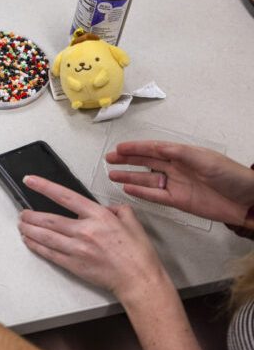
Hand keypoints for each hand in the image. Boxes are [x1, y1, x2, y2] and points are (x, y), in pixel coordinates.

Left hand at [18, 175, 166, 302]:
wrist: (138, 280)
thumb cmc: (137, 254)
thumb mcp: (132, 221)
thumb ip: (116, 209)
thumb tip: (105, 207)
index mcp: (98, 216)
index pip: (64, 196)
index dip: (44, 186)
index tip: (30, 180)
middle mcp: (84, 231)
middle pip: (48, 219)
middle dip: (30, 215)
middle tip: (22, 212)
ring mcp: (77, 249)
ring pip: (44, 236)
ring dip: (29, 230)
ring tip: (22, 225)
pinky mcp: (73, 265)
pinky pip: (48, 253)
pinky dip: (36, 246)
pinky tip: (29, 241)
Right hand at [106, 141, 253, 225]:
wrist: (248, 201)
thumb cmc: (233, 177)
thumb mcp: (207, 161)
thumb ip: (182, 154)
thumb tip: (161, 148)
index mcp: (184, 155)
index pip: (154, 149)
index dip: (136, 148)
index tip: (120, 148)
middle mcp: (177, 168)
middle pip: (146, 162)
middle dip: (128, 160)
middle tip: (110, 158)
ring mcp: (176, 185)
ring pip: (147, 179)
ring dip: (130, 176)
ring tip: (112, 174)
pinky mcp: (178, 201)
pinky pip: (155, 196)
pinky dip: (141, 192)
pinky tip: (128, 189)